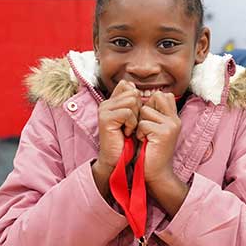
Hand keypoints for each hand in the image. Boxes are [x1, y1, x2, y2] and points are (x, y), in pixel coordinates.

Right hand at [93, 81, 140, 195]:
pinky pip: (127, 112)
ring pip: (131, 101)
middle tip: (133, 125)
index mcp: (113, 101)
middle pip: (133, 92)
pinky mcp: (105, 118)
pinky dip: (132, 124)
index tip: (139, 115)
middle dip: (139, 109)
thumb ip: (137, 104)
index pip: (127, 85)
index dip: (138, 98)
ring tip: (130, 129)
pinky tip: (127, 133)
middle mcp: (107, 103)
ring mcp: (104, 109)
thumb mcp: (136, 119)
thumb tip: (141, 89)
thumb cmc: (129, 142)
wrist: (119, 160)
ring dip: (136, 117)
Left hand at [136, 91, 180, 185]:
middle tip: (145, 127)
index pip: (163, 95)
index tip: (147, 120)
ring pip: (145, 110)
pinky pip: (143, 123)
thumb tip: (139, 96)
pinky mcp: (164, 133)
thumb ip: (152, 113)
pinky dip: (139, 133)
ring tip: (145, 136)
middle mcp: (175, 119)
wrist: (156, 173)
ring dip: (140, 124)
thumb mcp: (152, 128)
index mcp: (174, 117)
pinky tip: (144, 142)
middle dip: (145, 109)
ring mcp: (171, 125)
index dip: (150, 103)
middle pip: (157, 96)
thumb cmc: (149, 151)